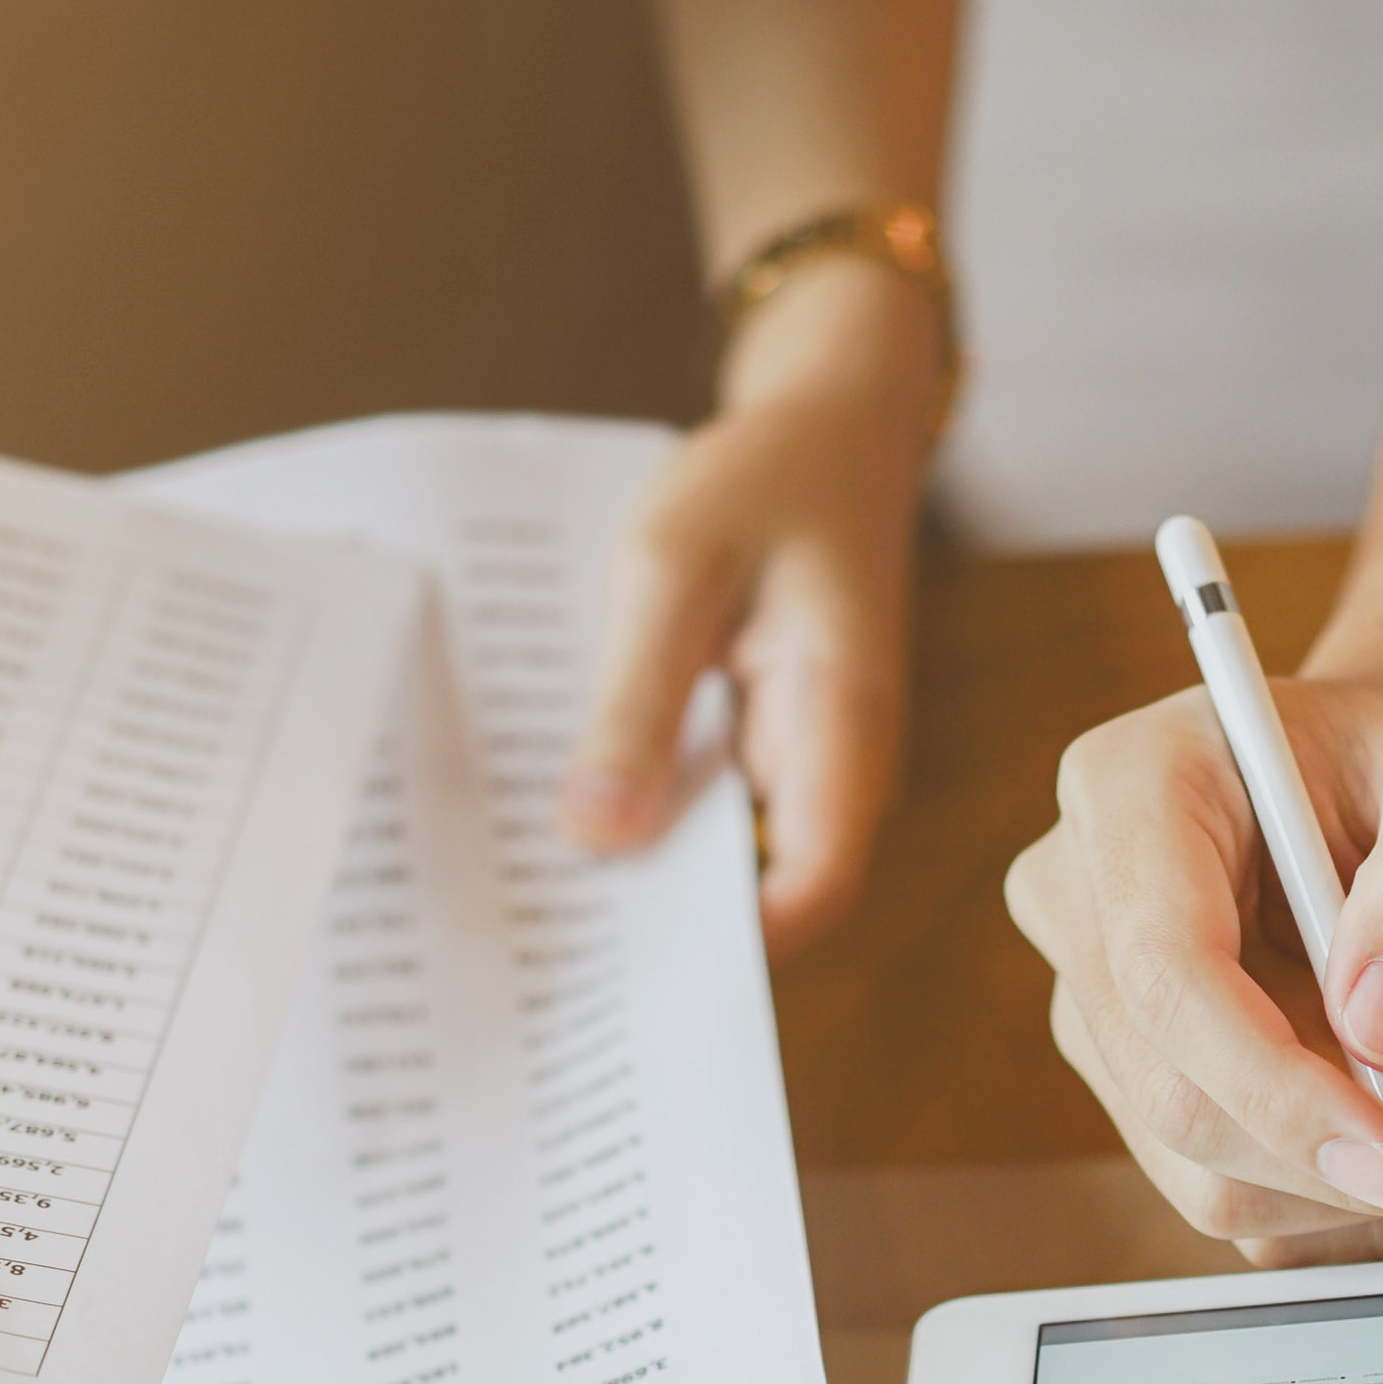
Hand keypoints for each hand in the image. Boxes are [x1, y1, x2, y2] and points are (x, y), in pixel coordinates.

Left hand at [557, 260, 938, 952]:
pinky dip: (650, 802)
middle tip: (544, 937)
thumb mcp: (674, 569)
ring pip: (733, 850)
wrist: (834, 416)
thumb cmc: (764, 477)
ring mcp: (807, 753)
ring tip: (540, 882)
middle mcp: (838, 762)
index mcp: (841, 728)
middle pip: (766, 890)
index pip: (810, 890)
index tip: (615, 967)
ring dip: (650, 862)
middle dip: (665, 921)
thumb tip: (597, 837)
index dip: (726, 949)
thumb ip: (638, 704)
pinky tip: (571, 797)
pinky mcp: (772, 734)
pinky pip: (713, 798)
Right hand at [1005, 657, 1382, 1265]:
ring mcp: (1098, 996)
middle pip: (1174, 1097)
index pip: (1167, 975)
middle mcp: (1081, 898)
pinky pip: (1228, 1185)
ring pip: (1200, 1167)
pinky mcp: (1137, 1072)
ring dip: (1350, 1185)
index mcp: (1129, 788)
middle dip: (1337, 1163)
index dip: (1275, 1089)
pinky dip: (1335, 1193)